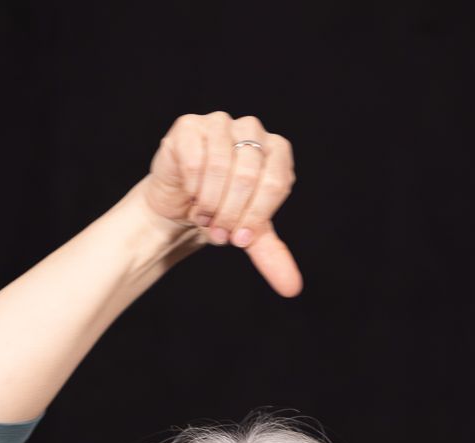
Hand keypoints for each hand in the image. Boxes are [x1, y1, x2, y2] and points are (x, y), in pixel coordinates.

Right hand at [141, 111, 301, 297]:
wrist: (182, 206)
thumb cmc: (221, 213)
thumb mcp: (249, 235)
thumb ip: (272, 255)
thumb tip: (292, 288)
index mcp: (276, 151)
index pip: (276, 181)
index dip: (257, 216)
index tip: (241, 238)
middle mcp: (252, 130)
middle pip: (248, 175)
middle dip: (231, 214)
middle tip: (219, 232)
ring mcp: (220, 123)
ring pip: (220, 166)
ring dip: (210, 204)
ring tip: (204, 217)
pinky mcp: (189, 126)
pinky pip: (194, 160)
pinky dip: (192, 188)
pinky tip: (190, 195)